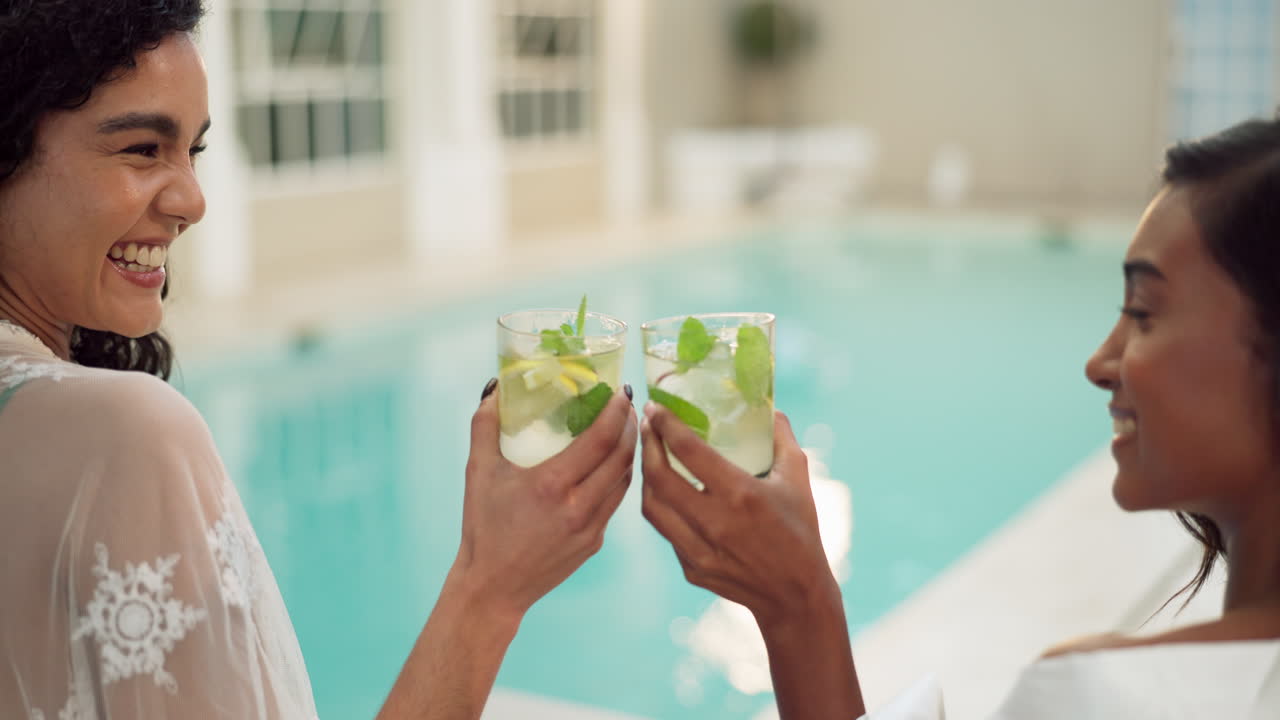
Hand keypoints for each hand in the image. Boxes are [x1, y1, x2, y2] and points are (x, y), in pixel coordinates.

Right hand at [451, 385, 636, 621]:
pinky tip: (613, 463)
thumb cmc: (483, 527)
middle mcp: (578, 507)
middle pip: (622, 456)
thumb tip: (495, 389)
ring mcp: (591, 528)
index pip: (601, 439)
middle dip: (630, 425)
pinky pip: (616, 501)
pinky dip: (619, 476)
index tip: (622, 391)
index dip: (617, 411)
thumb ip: (485, 425)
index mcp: (552, 485)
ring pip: (625, 479)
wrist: (493, 587)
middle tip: (628, 404)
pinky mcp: (595, 542)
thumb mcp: (478, 472)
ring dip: (631, 450)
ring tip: (627, 428)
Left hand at [640, 404, 837, 629]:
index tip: (654, 406)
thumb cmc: (799, 533)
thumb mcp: (798, 480)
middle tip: (647, 425)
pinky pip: (665, 529)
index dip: (666, 424)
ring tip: (649, 454)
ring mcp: (699, 549)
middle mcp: (715, 522)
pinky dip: (660, 505)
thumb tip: (771, 408)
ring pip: (652, 505)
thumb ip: (782, 439)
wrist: (795, 596)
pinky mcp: (690, 568)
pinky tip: (664, 490)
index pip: (689, 451)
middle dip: (647, 445)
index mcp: (741, 495)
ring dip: (645, 475)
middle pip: (659, 477)